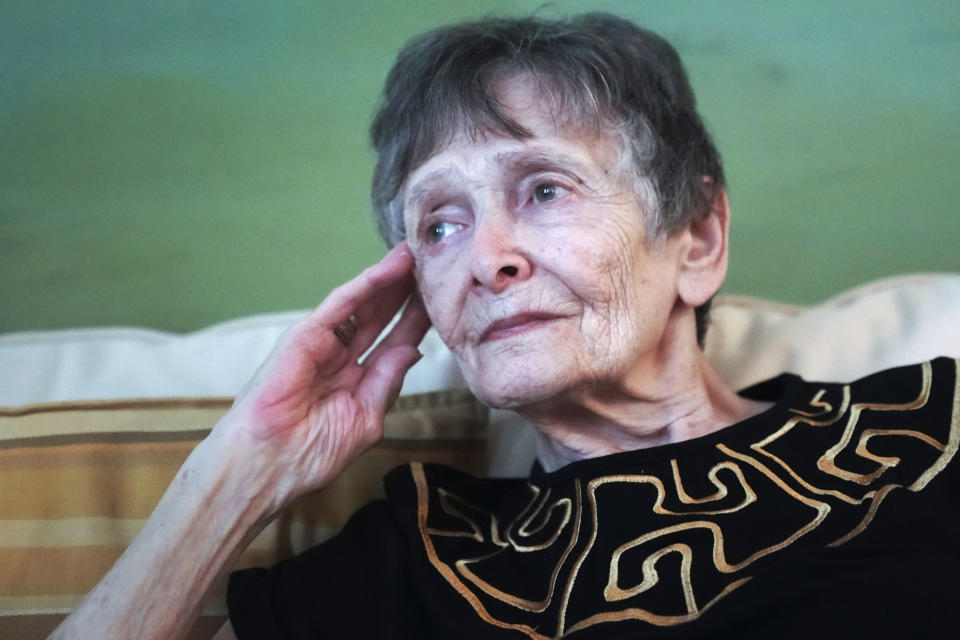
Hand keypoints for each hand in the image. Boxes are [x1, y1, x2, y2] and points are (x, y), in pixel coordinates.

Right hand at [212, 243, 430, 514]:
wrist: (271, 466)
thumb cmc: (311, 454)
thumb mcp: (365, 419)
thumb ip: (387, 382)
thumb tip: (412, 350)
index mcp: (355, 381)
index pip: (392, 343)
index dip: (415, 321)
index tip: (440, 300)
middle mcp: (340, 358)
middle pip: (381, 317)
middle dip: (406, 293)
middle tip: (433, 265)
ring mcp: (322, 344)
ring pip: (364, 304)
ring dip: (390, 279)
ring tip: (416, 254)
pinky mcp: (306, 334)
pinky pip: (342, 304)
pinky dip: (368, 284)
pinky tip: (392, 268)